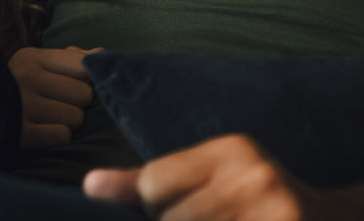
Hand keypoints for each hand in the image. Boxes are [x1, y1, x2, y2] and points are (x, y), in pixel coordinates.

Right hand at [9, 45, 99, 149]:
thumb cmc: (13, 89)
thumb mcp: (34, 66)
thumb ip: (69, 60)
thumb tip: (100, 54)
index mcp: (31, 57)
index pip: (83, 64)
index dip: (88, 79)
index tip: (76, 85)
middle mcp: (26, 76)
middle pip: (84, 94)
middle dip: (75, 104)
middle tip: (54, 105)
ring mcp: (22, 104)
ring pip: (76, 117)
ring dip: (67, 123)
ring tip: (45, 119)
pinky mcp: (20, 133)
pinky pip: (62, 136)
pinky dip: (56, 138)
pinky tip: (40, 132)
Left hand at [84, 134, 325, 220]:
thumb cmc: (258, 206)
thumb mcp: (211, 180)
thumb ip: (147, 184)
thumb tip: (89, 186)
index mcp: (232, 150)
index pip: (153, 183)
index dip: (154, 209)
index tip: (176, 212)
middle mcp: (255, 175)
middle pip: (171, 219)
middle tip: (207, 220)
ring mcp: (274, 213)